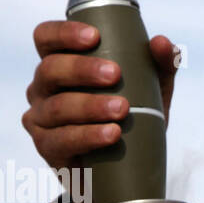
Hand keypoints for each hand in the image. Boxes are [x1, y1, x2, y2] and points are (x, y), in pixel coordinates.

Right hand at [21, 20, 178, 173]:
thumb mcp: (150, 90)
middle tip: (115, 75)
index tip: (95, 37)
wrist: (126, 168)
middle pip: (50, 70)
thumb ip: (160, 65)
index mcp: (60, 64)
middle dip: (82, 70)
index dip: (64, 33)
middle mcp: (43, 88)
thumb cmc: (132, 118)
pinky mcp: (47, 148)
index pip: (46, 38)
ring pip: (57, 107)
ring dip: (90, 106)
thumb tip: (162, 43)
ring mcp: (40, 119)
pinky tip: (111, 134)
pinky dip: (88, 136)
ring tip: (122, 109)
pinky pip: (61, 140)